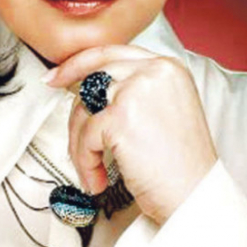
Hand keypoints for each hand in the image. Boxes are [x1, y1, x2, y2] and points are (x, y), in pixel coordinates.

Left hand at [43, 45, 218, 224]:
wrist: (195, 195)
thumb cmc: (182, 164)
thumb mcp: (166, 110)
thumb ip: (136, 91)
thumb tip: (95, 88)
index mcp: (168, 67)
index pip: (115, 52)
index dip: (83, 60)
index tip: (63, 71)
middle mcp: (154, 72)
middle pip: (95, 69)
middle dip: (67, 78)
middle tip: (50, 85)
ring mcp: (137, 91)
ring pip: (85, 105)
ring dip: (79, 140)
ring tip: (91, 167)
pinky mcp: (120, 117)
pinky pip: (85, 135)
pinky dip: (85, 161)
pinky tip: (98, 178)